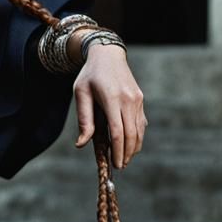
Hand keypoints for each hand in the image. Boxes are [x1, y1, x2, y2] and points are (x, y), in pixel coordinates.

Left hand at [73, 43, 147, 167]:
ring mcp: (137, 100)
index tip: (114, 164)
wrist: (108, 55)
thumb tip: (82, 144)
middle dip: (126, 153)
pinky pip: (141, 123)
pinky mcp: (140, 100)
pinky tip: (129, 145)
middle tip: (119, 166)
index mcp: (112, 99)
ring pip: (139, 131)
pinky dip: (137, 137)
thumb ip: (84, 119)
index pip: (118, 132)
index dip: (117, 151)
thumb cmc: (90, 75)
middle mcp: (129, 100)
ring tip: (124, 159)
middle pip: (131, 135)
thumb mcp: (81, 93)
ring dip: (133, 148)